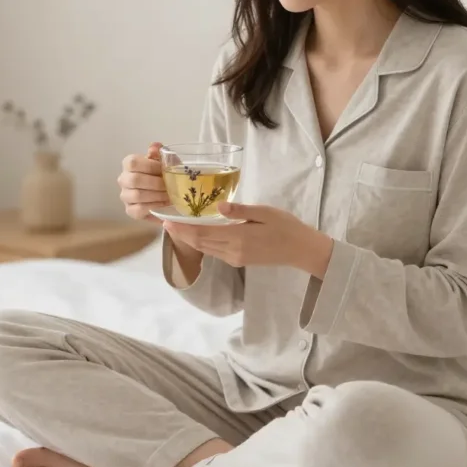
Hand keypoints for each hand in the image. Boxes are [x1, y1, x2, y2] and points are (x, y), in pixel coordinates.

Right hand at [119, 142, 169, 221]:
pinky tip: (164, 205)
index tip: (164, 170)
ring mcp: (125, 196)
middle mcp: (123, 179)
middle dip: (155, 183)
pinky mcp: (130, 210)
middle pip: (134, 180)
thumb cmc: (163, 174)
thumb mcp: (165, 161)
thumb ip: (160, 153)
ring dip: (156, 196)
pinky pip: (138, 210)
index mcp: (129, 164)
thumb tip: (156, 146)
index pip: (133, 163)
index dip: (150, 166)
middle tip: (169, 186)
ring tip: (169, 196)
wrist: (165, 193)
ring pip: (136, 195)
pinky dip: (154, 207)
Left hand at [162, 202, 334, 277]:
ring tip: (176, 229)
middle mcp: (233, 251)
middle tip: (165, 223)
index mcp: (238, 237)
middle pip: (200, 243)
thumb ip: (240, 210)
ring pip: (206, 249)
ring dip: (190, 240)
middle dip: (181, 234)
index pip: (203, 233)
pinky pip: (215, 252)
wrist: (300, 250)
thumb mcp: (265, 212)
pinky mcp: (239, 260)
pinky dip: (202, 243)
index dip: (183, 228)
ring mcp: (235, 258)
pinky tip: (197, 235)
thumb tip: (219, 207)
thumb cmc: (286, 227)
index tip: (168, 221)